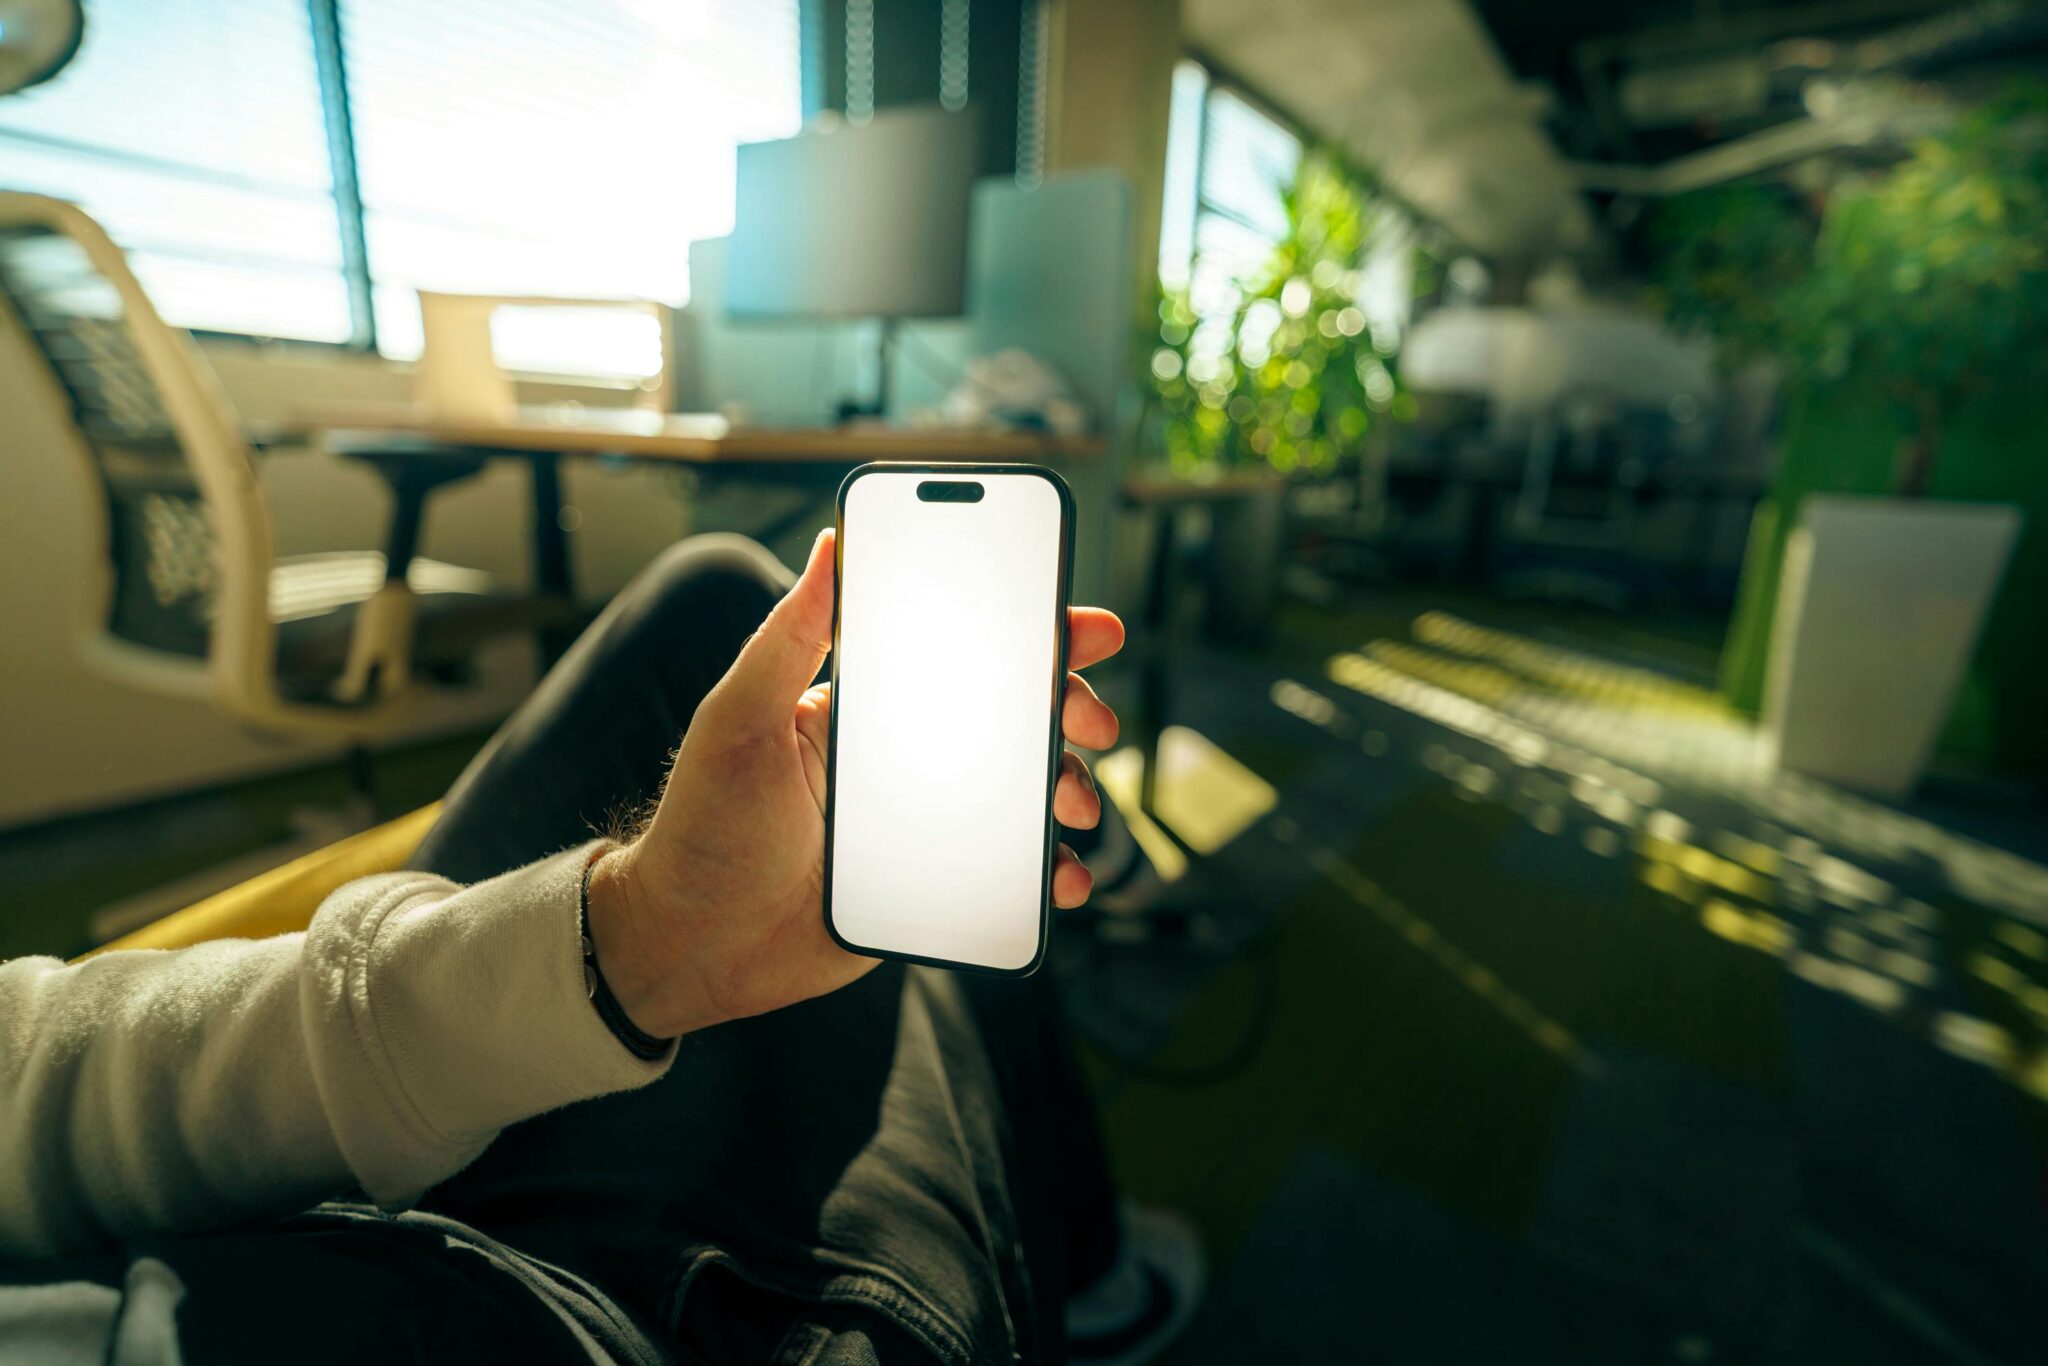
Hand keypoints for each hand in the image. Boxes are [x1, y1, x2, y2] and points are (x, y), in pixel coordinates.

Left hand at [586, 528, 1125, 1038]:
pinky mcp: (934, 885)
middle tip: (1092, 724)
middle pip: (1013, 718)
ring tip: (1076, 806)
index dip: (1032, 633)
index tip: (1085, 626)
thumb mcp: (740, 720)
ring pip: (1023, 793)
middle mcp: (907, 757)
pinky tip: (1062, 877)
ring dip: (1068, 788)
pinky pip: (1008, 871)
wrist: (694, 945)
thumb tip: (830, 546)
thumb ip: (787, 637)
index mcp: (868, 706)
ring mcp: (927, 822)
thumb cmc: (703, 825)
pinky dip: (1049, 872)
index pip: (960, 651)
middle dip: (1069, 710)